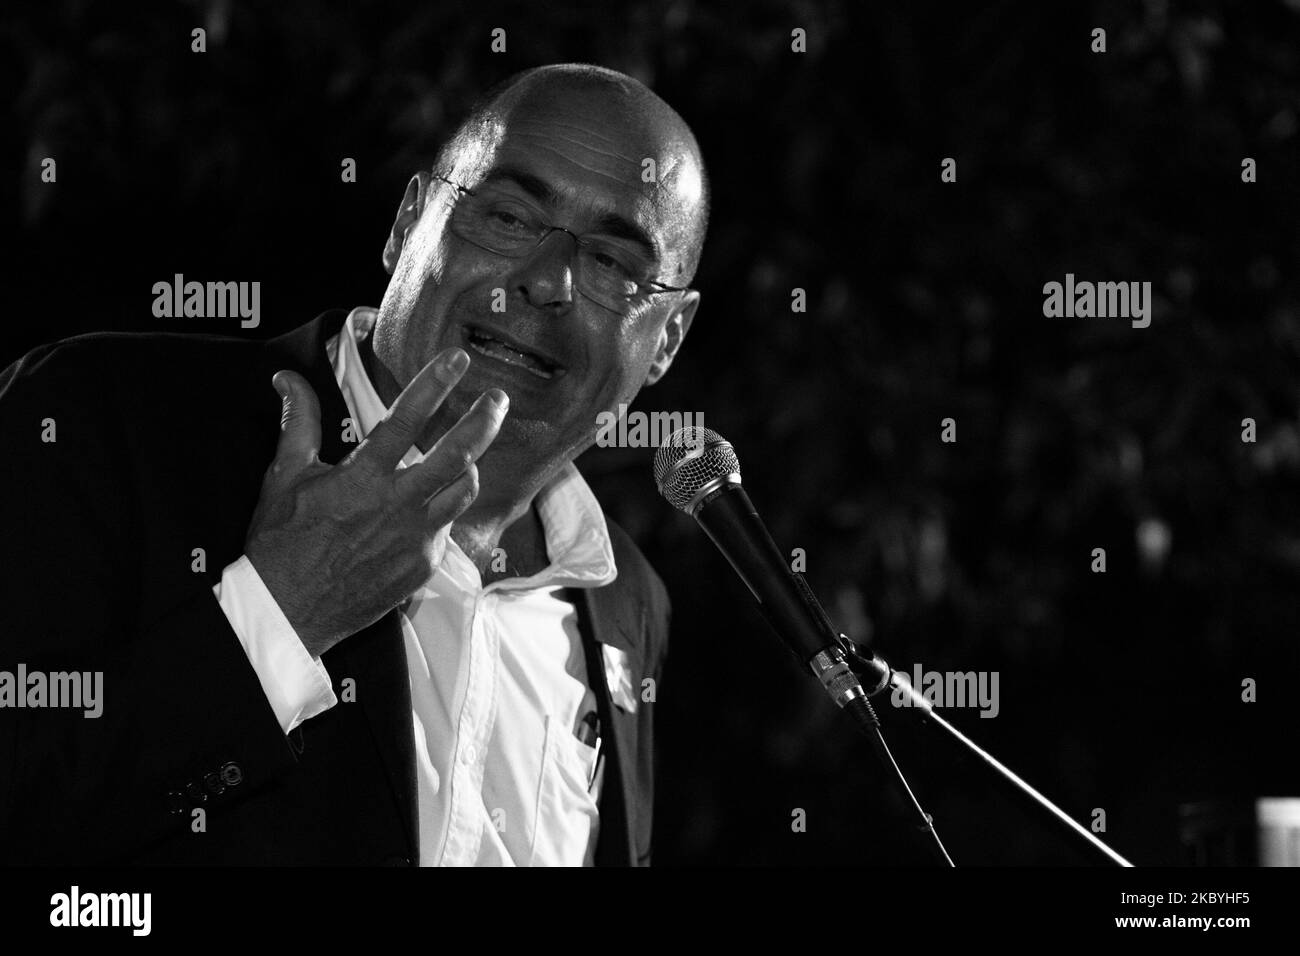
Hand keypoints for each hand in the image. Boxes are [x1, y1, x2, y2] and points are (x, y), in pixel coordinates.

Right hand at [243, 348, 506, 656]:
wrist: (288, 611)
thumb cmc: (282, 544)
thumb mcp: (284, 476)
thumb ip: (298, 423)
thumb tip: (289, 380)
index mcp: (363, 477)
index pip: (406, 418)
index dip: (434, 384)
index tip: (458, 359)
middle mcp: (398, 504)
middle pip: (458, 455)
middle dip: (483, 422)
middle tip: (498, 400)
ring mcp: (416, 537)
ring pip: (464, 491)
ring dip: (470, 467)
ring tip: (469, 455)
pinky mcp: (423, 565)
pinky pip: (446, 528)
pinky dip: (443, 510)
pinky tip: (431, 506)